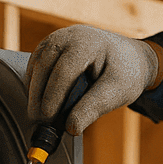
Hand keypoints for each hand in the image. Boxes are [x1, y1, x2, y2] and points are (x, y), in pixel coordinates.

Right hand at [25, 25, 158, 134]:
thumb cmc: (125, 74)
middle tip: (37, 121)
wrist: (129, 58)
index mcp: (89, 43)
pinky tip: (39, 102)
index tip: (47, 117)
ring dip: (33, 90)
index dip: (53, 95)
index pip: (65, 69)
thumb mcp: (117, 92)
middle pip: (45, 64)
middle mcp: (70, 35)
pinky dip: (35, 83)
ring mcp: (58, 38)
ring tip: (36, 115)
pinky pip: (36, 64)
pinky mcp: (52, 46)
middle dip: (38, 94)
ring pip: (37, 63)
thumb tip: (72, 128)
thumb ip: (94, 108)